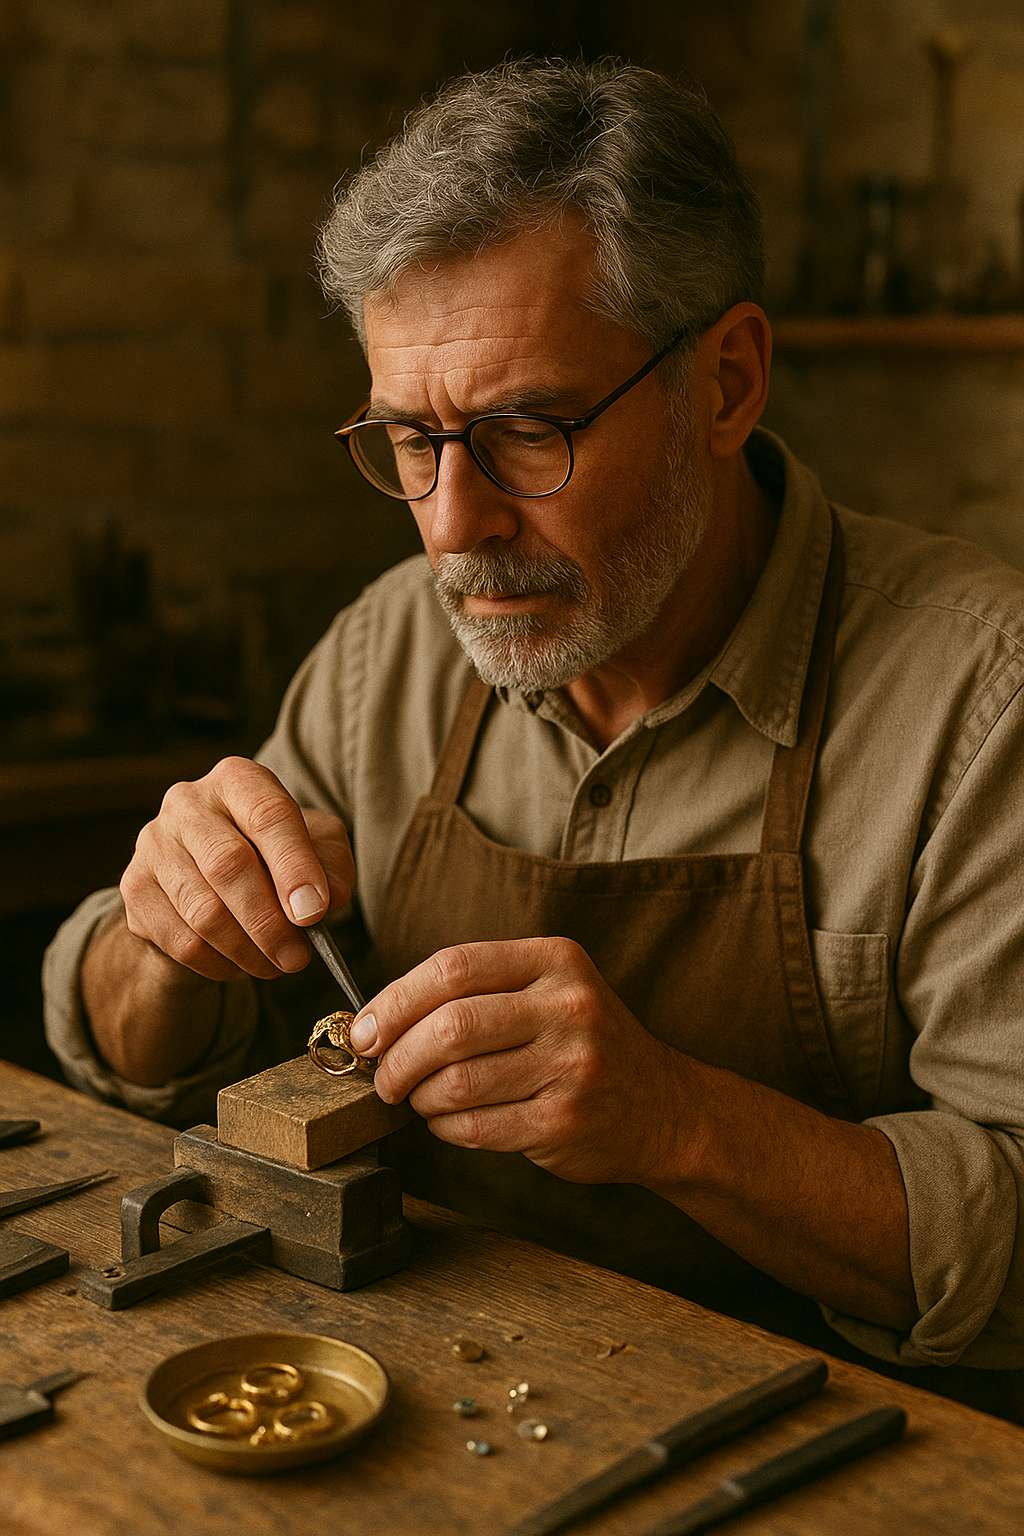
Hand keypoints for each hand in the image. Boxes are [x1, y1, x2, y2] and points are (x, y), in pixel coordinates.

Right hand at [119, 757, 354, 981]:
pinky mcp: (135, 888)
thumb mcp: (317, 849)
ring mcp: (153, 844)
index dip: (294, 866)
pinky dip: (218, 964)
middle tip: (298, 957)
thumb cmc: (275, 857)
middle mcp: (188, 802)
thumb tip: (327, 899)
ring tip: (276, 965)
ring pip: (203, 911)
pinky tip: (239, 965)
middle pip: (229, 864)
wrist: (213, 881)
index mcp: (238, 779)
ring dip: (247, 950)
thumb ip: (331, 866)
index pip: (268, 814)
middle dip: (269, 920)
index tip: (314, 911)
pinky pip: (180, 940)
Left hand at [353, 937, 689, 1185]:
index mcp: (555, 960)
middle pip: (449, 1026)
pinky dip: (446, 1127)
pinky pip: (475, 1126)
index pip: (453, 967)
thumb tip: (377, 1020)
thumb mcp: (549, 991)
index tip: (364, 1030)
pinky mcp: (564, 1120)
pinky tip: (450, 1121)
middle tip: (382, 1077)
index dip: (394, 1000)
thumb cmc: (583, 1044)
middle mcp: (568, 1006)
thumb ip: (477, 993)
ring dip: (420, 1098)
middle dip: (397, 1057)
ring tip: (420, 1100)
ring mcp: (571, 1064)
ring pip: (457, 1081)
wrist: (664, 1107)